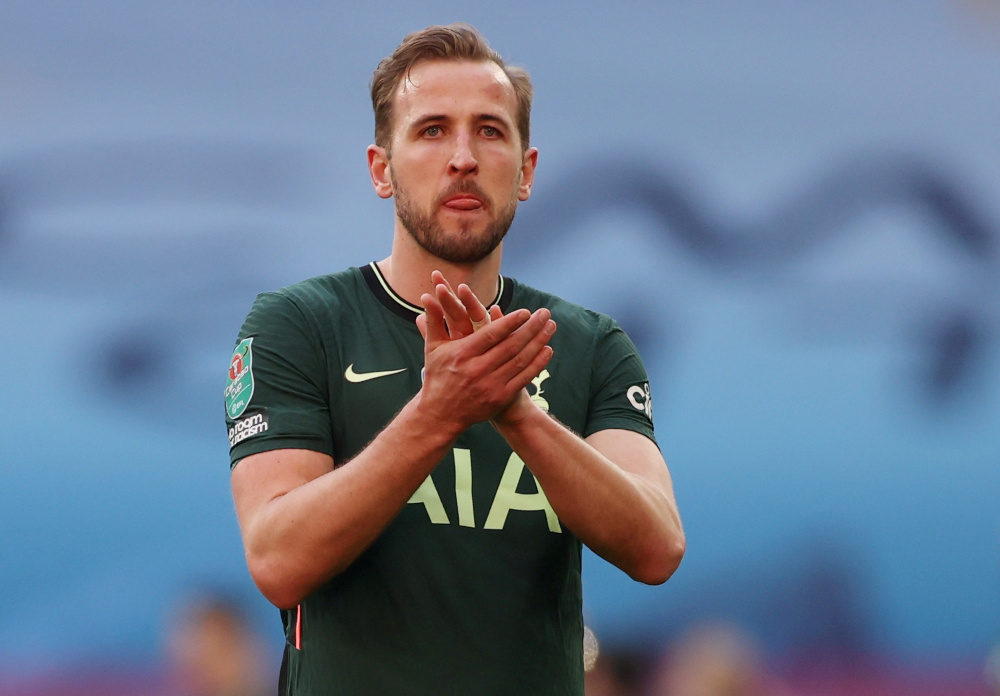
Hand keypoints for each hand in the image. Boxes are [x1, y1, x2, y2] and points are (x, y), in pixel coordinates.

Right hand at [415, 272, 554, 429]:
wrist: (440, 414)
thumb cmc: (437, 376)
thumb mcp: (432, 348)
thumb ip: (434, 321)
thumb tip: (427, 297)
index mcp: (462, 354)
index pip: (491, 335)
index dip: (510, 322)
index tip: (526, 311)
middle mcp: (477, 369)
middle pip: (511, 345)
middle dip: (531, 328)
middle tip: (545, 314)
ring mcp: (490, 385)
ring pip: (520, 360)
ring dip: (539, 342)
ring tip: (550, 327)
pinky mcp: (500, 398)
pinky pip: (523, 378)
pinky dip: (537, 363)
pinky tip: (547, 350)